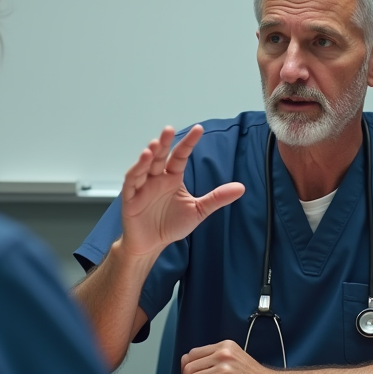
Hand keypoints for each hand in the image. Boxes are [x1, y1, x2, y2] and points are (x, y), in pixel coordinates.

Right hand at [120, 126, 244, 257]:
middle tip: (170, 129)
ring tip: (155, 145)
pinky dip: (136, 171)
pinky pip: (131, 181)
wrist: (152, 244)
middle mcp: (157, 178)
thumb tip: (241, 187)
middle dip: (165, 143)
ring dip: (149, 155)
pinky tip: (143, 161)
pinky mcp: (130, 198)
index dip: (189, 143)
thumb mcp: (198, 210)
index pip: (181, 155)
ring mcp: (142, 186)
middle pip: (160, 156)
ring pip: (145, 166)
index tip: (199, 129)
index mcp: (173, 177)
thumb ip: (217, 198)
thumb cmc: (171, 224)